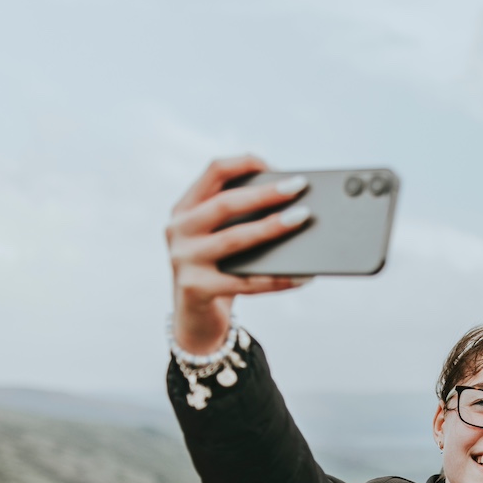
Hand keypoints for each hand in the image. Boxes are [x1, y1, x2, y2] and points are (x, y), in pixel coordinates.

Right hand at [166, 156, 312, 354]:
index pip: (214, 171)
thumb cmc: (218, 270)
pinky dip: (278, 278)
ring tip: (302, 220)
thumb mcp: (219, 237)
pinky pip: (246, 282)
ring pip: (235, 238)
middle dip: (266, 193)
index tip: (275, 165)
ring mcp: (184, 260)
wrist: (195, 320)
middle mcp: (178, 230)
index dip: (246, 162)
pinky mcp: (196, 289)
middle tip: (299, 186)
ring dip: (272, 227)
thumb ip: (239, 218)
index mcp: (185, 208)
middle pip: (225, 203)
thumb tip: (290, 203)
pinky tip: (304, 275)